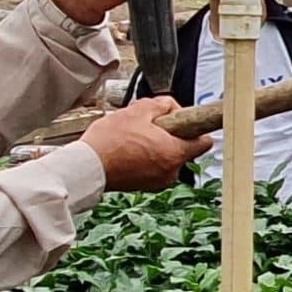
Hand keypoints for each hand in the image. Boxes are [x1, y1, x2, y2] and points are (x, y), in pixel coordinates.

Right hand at [77, 96, 210, 191]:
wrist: (87, 167)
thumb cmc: (110, 141)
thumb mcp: (138, 110)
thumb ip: (162, 104)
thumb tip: (171, 107)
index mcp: (174, 153)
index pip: (204, 141)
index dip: (193, 127)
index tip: (181, 120)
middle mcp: (171, 172)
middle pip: (183, 148)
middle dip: (169, 135)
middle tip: (148, 126)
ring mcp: (158, 182)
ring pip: (167, 157)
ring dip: (156, 146)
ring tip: (133, 138)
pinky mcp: (145, 186)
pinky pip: (154, 167)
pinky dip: (146, 158)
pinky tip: (128, 150)